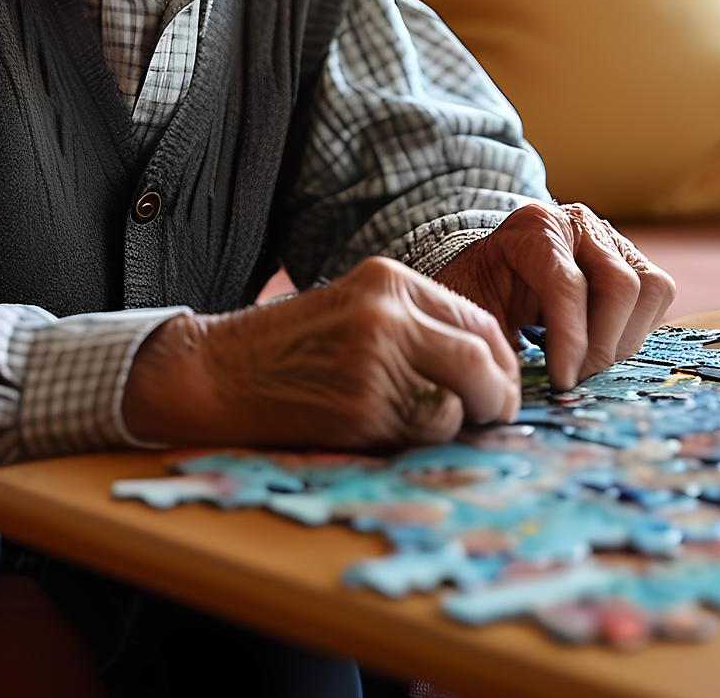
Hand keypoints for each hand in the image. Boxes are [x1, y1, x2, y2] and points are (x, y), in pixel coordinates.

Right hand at [121, 257, 520, 448]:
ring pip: (462, 399)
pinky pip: (428, 429)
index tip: (499, 389)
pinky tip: (384, 431)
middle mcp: (389, 311)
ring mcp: (377, 356)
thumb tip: (489, 372)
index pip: (479, 321)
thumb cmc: (290, 351)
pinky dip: (422, 439)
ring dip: (456, 423)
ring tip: (421, 423)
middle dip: (498, 396)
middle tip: (491, 418)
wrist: (218, 373)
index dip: (501, 363)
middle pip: (485, 357)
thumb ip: (416, 328)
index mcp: (390, 280)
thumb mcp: (357, 313)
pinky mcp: (363, 403)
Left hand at [434, 203, 674, 390]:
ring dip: (625, 339)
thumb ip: (493, 341)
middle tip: (577, 378)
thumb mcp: (473, 309)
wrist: (494, 268)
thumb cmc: (482, 290)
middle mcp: (579, 223)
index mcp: (534, 227)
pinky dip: (636, 329)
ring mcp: (611, 238)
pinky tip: (602, 343)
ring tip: (590, 363)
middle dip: (602, 344)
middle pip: (620, 284)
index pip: (566, 283)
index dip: (570, 340)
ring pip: (650, 288)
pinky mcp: (633, 258)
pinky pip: (657, 295)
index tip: (562, 381)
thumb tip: (516, 393)